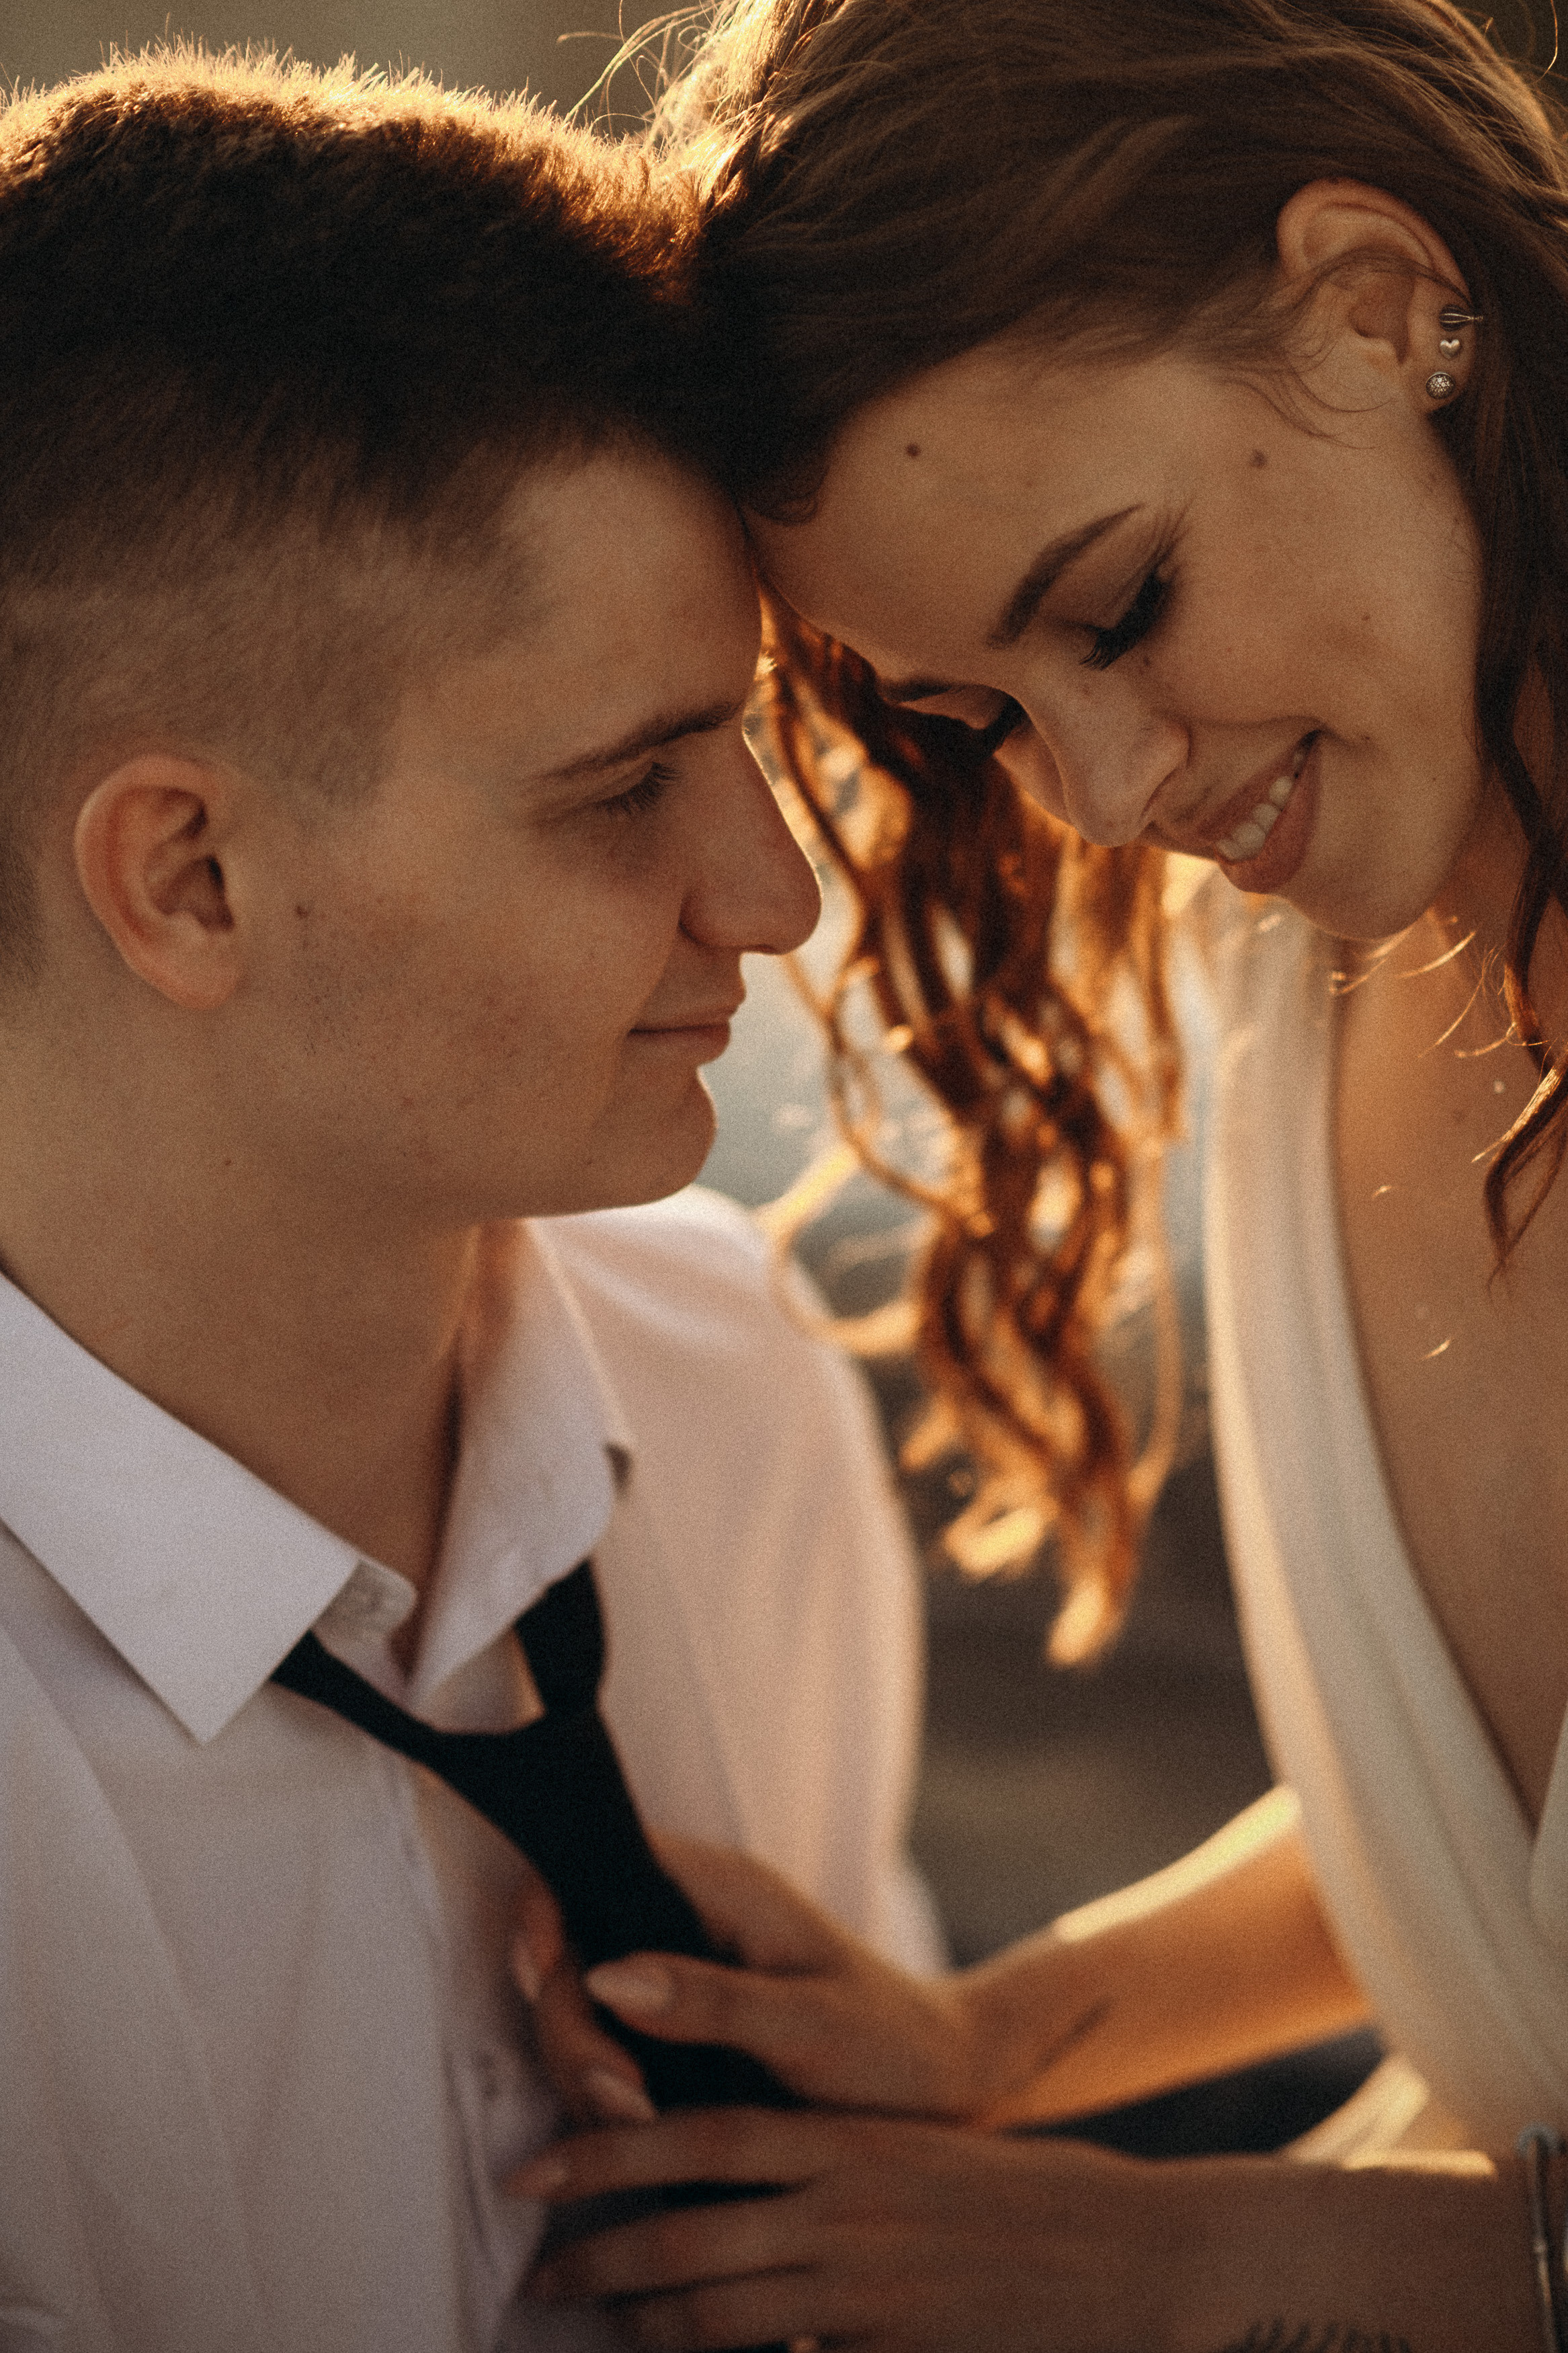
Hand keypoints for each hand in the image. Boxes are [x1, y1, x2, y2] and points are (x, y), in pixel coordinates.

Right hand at [511, 1834, 990, 2123]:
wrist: (943, 2095)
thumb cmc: (893, 2048)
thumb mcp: (811, 2025)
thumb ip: (713, 2001)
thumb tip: (606, 1974)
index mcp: (716, 1888)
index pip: (591, 1866)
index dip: (547, 1917)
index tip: (549, 1982)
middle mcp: (683, 1922)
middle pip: (572, 1956)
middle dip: (575, 2030)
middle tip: (622, 2103)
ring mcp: (675, 1981)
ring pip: (581, 2014)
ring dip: (587, 2073)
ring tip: (640, 2126)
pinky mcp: (674, 2037)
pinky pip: (607, 2056)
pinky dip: (606, 2097)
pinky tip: (642, 2135)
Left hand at [512, 2105, 1175, 2352]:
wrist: (1132, 2252)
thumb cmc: (1011, 2200)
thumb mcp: (908, 2157)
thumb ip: (819, 2167)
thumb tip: (717, 2188)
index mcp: (845, 2140)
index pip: (696, 2135)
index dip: (604, 2149)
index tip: (530, 2168)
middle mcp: (845, 2205)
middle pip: (686, 2230)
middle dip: (596, 2256)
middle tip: (534, 2275)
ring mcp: (869, 2287)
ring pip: (718, 2312)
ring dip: (646, 2327)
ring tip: (604, 2332)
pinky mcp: (894, 2351)